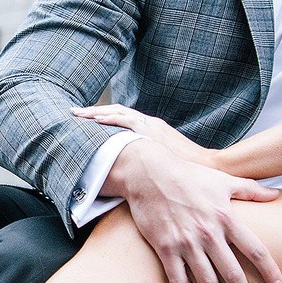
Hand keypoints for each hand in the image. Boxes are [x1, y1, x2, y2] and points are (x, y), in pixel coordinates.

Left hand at [72, 104, 205, 162]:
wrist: (206, 169)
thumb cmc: (186, 170)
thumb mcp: (163, 161)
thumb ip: (148, 159)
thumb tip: (133, 170)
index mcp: (151, 128)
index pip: (122, 117)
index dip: (103, 116)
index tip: (86, 118)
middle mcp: (148, 124)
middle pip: (116, 112)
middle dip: (94, 112)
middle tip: (75, 113)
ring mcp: (149, 127)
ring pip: (118, 113)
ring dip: (97, 113)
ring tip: (80, 114)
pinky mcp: (151, 132)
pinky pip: (126, 122)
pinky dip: (110, 119)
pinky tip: (96, 120)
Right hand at [105, 140, 281, 282]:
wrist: (149, 173)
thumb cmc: (188, 176)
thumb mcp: (223, 179)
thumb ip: (251, 189)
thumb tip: (275, 194)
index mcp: (226, 217)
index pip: (256, 251)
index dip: (269, 272)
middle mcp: (208, 233)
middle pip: (233, 273)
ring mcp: (185, 242)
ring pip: (206, 280)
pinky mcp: (165, 247)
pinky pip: (178, 277)